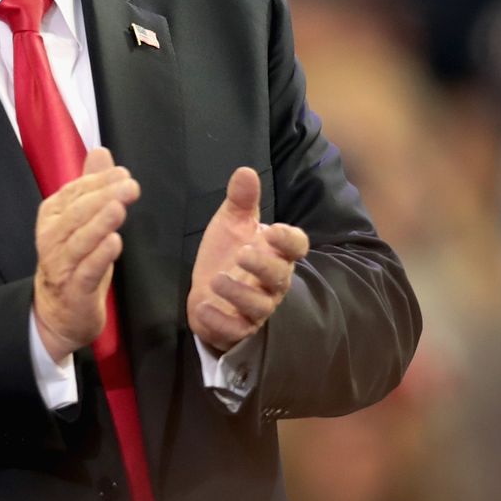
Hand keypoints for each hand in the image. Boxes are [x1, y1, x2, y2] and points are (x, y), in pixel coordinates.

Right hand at [33, 147, 139, 362]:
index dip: (98, 182)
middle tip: (130, 186)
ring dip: (100, 223)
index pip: (74, 192)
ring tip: (119, 208)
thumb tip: (101, 152)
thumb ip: (90, 186)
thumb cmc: (74, 260)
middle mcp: (52, 238)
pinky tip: (114, 242)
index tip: (123, 173)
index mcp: (53, 216)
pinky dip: (100, 256)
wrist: (58, 312)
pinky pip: (87, 271)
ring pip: (80, 240)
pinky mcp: (75, 290)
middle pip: (77, 213)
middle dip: (103, 197)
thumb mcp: (81, 220)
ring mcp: (61, 265)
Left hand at [187, 166, 308, 353]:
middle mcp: (271, 283)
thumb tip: (245, 171)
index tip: (272, 230)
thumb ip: (240, 201)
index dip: (289, 240)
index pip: (297, 247)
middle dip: (263, 266)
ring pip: (259, 307)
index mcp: (275, 254)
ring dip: (238, 294)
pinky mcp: (237, 328)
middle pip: (280, 278)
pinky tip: (203, 305)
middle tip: (242, 253)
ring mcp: (256, 308)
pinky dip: (220, 320)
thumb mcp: (231, 224)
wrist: (208, 291)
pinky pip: (235, 330)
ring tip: (216, 279)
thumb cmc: (227, 254)